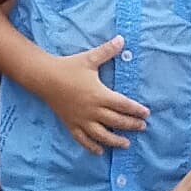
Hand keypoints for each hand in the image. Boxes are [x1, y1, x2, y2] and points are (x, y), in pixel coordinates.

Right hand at [29, 38, 147, 154]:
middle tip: (142, 127)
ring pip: (102, 135)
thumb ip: (107, 51)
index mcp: (99, 94)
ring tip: (126, 144)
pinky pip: (83, 139)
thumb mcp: (90, 58)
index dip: (136, 110)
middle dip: (131, 125)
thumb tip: (122, 39)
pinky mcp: (71, 124)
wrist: (44, 77)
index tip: (146, 113)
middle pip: (116, 121)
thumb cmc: (68, 67)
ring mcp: (81, 120)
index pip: (123, 105)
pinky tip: (100, 151)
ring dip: (115, 141)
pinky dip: (91, 147)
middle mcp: (92, 110)